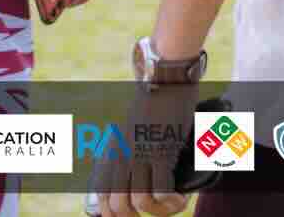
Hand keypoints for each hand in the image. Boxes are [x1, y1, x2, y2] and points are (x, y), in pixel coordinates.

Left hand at [90, 81, 196, 216]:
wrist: (165, 81)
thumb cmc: (152, 106)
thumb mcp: (130, 130)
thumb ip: (126, 152)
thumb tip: (131, 180)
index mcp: (113, 152)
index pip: (102, 197)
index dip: (113, 215)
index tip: (132, 215)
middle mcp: (123, 156)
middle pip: (119, 207)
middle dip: (136, 216)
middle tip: (154, 209)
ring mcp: (141, 155)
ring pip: (140, 203)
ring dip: (159, 210)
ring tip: (172, 203)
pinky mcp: (162, 152)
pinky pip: (162, 191)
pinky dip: (172, 201)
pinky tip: (181, 196)